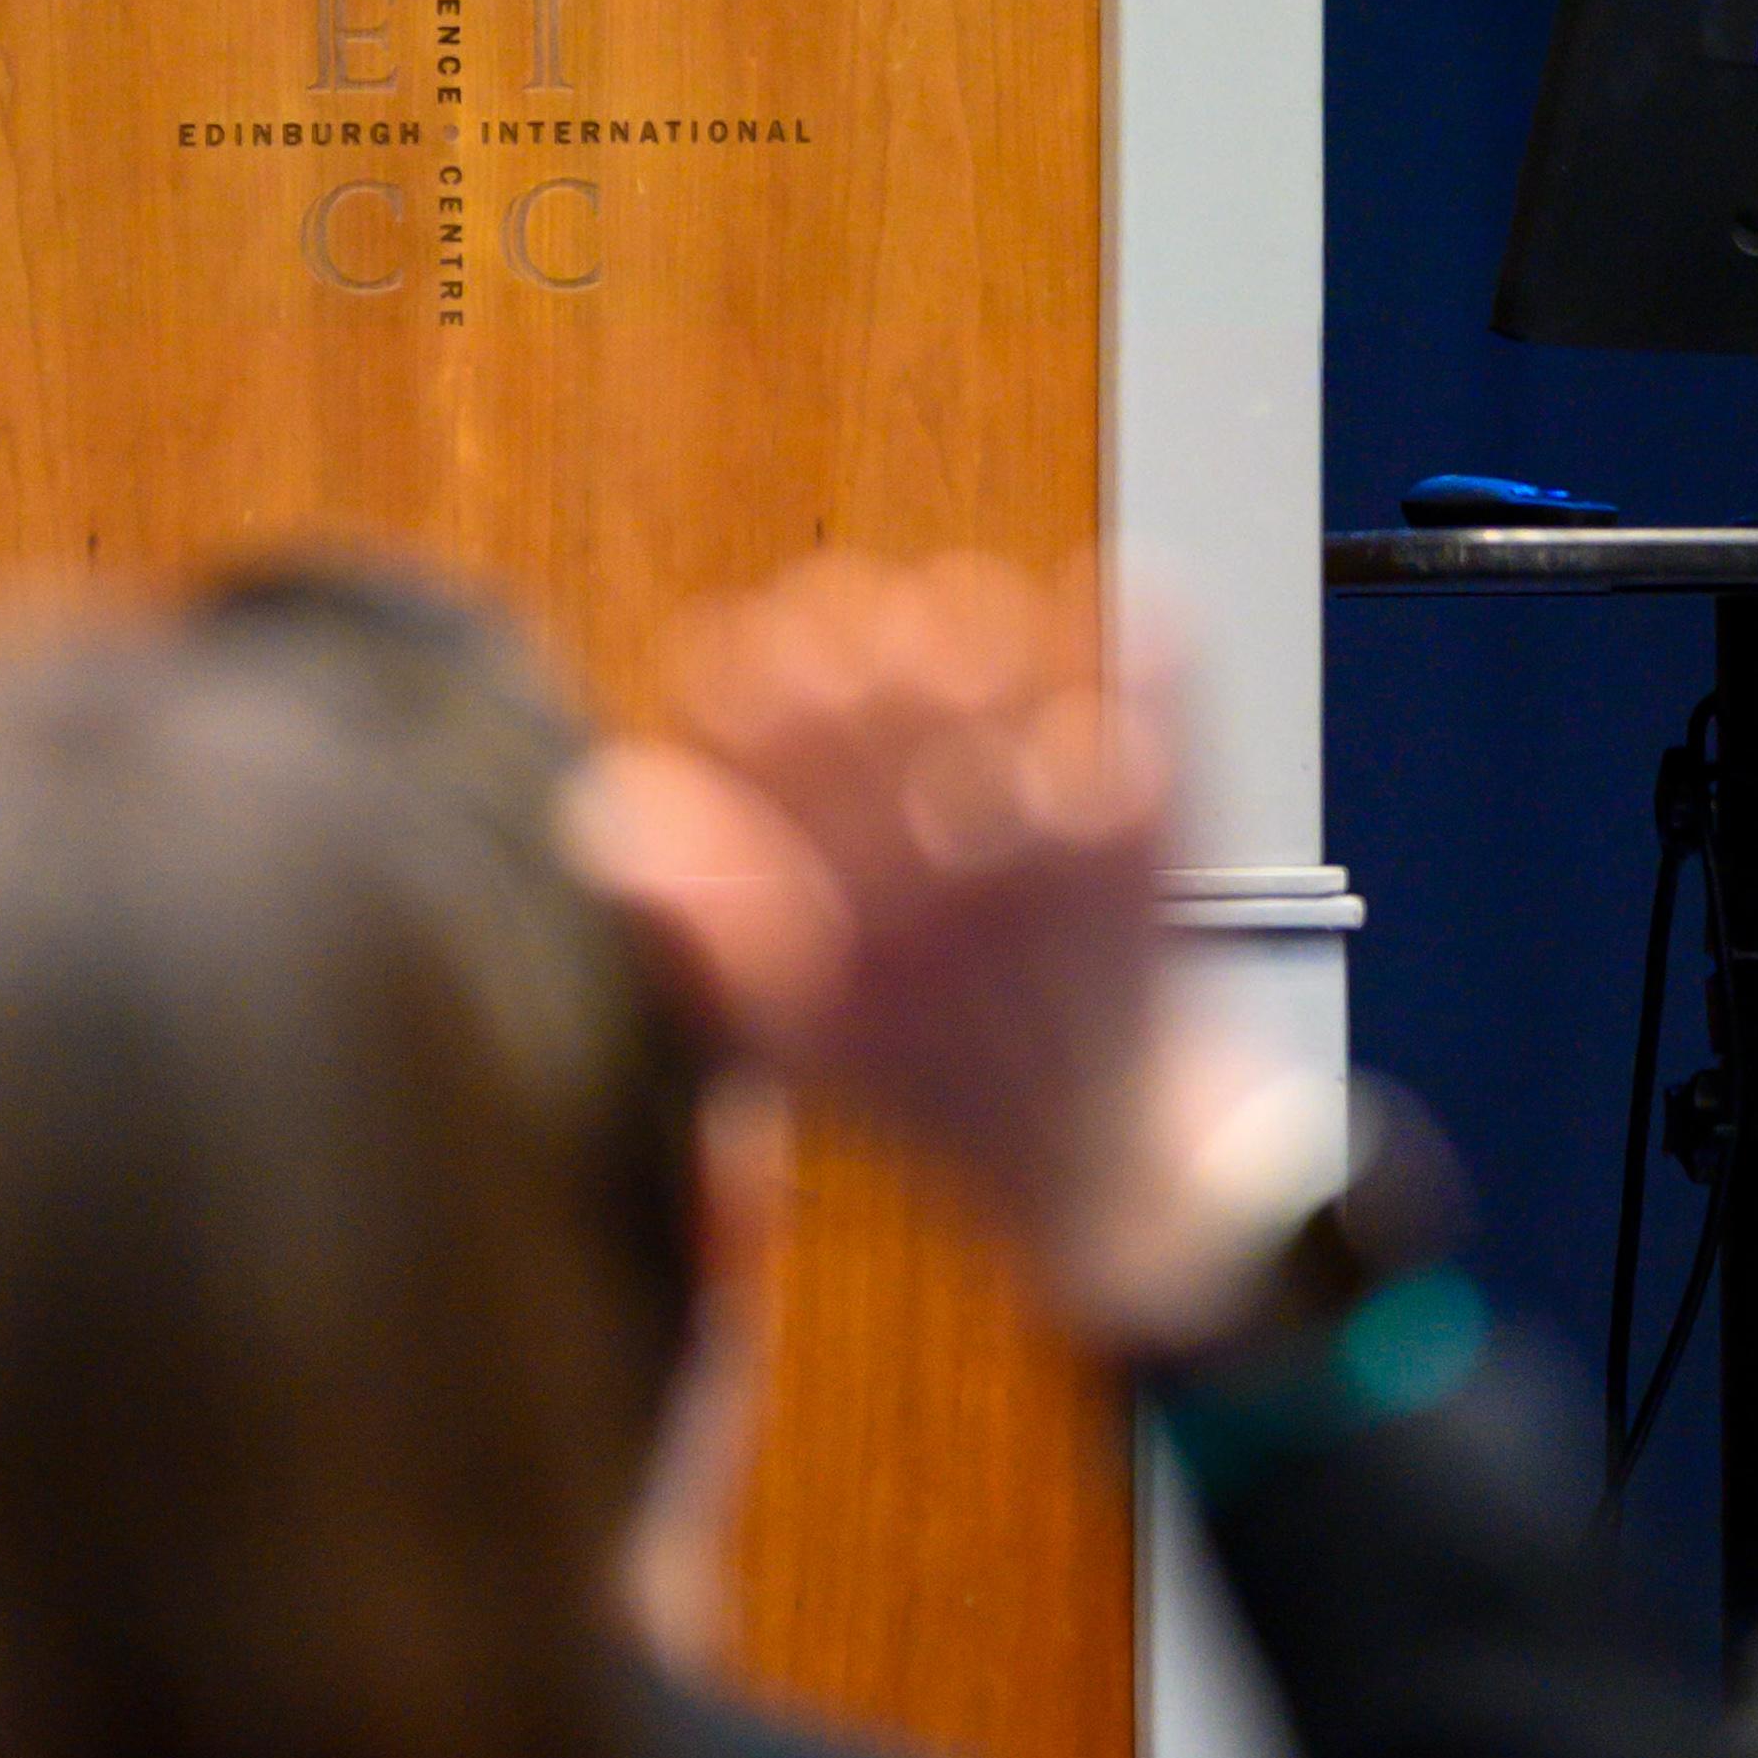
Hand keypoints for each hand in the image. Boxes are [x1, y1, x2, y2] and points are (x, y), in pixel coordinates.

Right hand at [567, 556, 1292, 1355]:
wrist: (1116, 1165)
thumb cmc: (938, 1091)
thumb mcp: (790, 1044)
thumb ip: (696, 930)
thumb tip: (604, 803)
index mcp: (839, 923)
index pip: (757, 730)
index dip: (736, 676)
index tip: (744, 671)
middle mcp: (938, 872)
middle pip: (862, 669)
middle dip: (837, 633)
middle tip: (840, 646)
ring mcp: (1054, 840)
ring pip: (986, 651)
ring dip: (954, 619)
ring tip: (941, 635)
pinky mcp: (1153, 827)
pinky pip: (1148, 689)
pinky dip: (1128, 626)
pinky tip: (1090, 591)